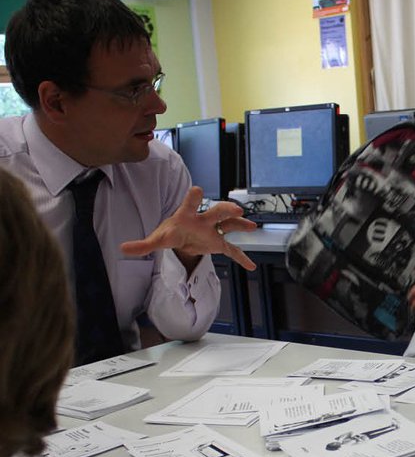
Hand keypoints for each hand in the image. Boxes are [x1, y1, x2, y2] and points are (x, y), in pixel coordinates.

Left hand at [120, 186, 257, 270]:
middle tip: (236, 209)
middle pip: (216, 211)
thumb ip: (142, 244)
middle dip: (226, 210)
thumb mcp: (157, 239)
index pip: (191, 203)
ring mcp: (213, 232)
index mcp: (188, 216)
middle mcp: (204, 221)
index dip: (193, 197)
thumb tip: (121, 248)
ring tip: (251, 226)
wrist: (182, 238)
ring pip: (229, 226)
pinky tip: (251, 266)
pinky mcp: (218, 244)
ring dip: (240, 225)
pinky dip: (241, 258)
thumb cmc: (172, 233)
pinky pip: (232, 250)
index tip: (196, 190)